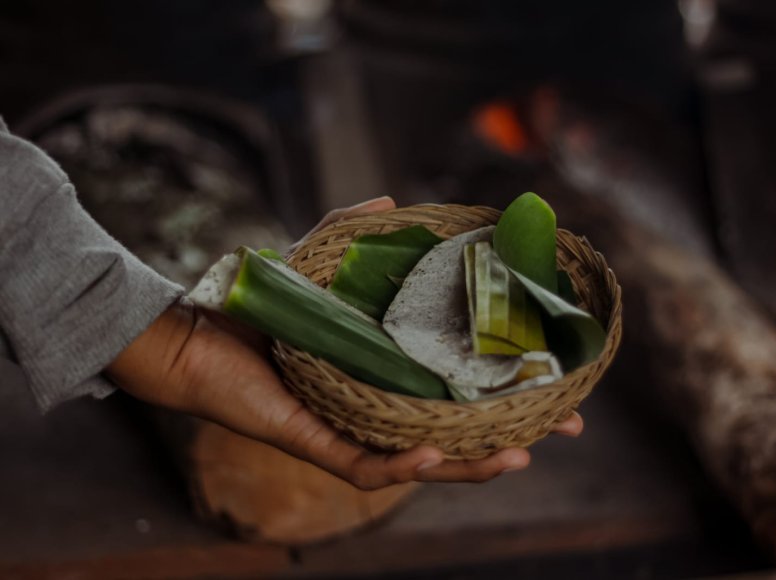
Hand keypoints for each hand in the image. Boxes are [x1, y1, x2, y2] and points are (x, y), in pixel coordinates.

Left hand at [106, 197, 583, 489]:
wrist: (193, 333)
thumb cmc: (259, 305)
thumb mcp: (318, 261)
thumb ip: (352, 229)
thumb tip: (395, 202)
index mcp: (390, 372)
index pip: (461, 387)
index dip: (509, 386)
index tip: (558, 378)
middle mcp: (378, 407)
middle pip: (458, 432)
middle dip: (511, 433)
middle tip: (564, 422)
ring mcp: (349, 428)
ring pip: (423, 462)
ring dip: (473, 464)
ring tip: (519, 454)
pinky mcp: (314, 440)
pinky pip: (365, 465)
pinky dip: (403, 464)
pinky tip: (441, 454)